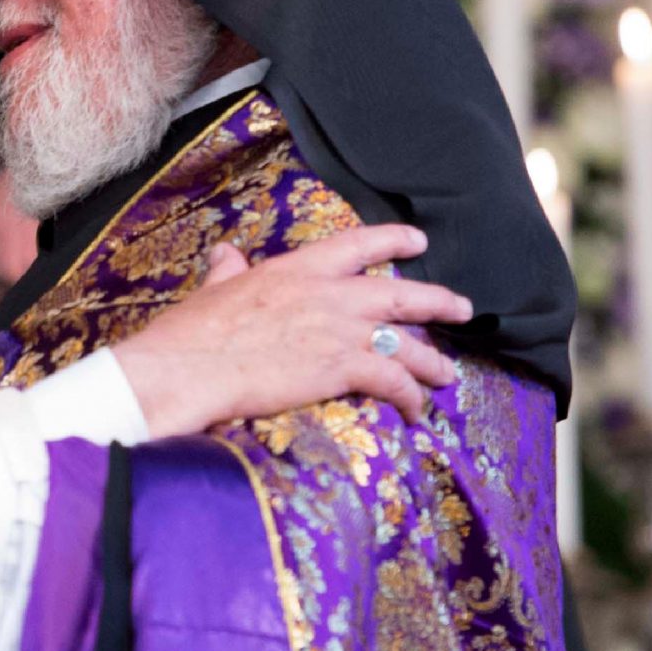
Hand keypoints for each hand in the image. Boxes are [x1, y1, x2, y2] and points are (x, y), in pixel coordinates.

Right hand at [112, 224, 471, 432]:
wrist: (188, 369)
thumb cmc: (192, 334)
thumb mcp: (214, 291)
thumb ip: (229, 271)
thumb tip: (225, 253)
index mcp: (296, 269)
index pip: (357, 244)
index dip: (393, 239)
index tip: (417, 240)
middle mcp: (328, 294)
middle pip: (399, 294)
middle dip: (437, 301)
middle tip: (463, 307)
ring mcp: (339, 330)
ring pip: (406, 342)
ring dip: (432, 360)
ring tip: (448, 374)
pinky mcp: (342, 368)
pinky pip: (393, 381)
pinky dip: (411, 396)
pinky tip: (417, 411)